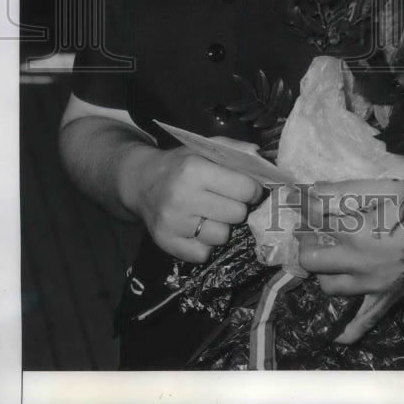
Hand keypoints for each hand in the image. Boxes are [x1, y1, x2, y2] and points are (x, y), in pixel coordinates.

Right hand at [121, 138, 263, 262]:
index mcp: (194, 169)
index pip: (244, 189)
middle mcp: (182, 197)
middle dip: (237, 208)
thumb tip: (262, 160)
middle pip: (236, 214)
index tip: (249, 190)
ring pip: (221, 236)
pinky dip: (205, 245)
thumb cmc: (180, 165)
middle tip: (227, 201)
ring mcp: (173, 222)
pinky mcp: (166, 243)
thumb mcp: (204, 149)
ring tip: (211, 214)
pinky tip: (198, 229)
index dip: (253, 190)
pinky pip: (203, 254)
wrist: (142, 182)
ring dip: (222, 227)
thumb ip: (235, 149)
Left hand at [295, 179, 403, 343]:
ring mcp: (369, 285)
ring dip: (322, 274)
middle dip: (305, 244)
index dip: (304, 210)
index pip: (313, 220)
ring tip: (328, 261)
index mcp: (353, 229)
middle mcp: (354, 260)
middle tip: (311, 233)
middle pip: (311, 258)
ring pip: (329, 287)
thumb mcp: (384, 188)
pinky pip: (361, 323)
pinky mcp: (385, 300)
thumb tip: (313, 191)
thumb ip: (345, 190)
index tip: (299, 203)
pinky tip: (335, 335)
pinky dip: (346, 331)